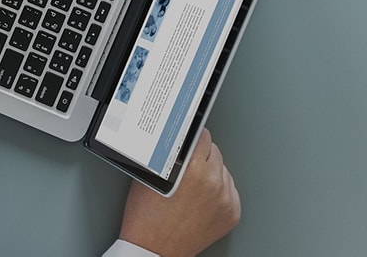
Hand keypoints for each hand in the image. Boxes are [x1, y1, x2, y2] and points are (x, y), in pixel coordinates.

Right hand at [118, 128, 240, 256]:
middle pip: (214, 150)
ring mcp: (225, 199)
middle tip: (185, 163)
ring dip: (210, 170)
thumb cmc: (146, 215)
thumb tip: (178, 137)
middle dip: (199, 153)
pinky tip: (201, 195)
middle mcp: (212, 182)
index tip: (189, 135)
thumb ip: (166, 153)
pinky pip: (229, 189)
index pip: (202, 135)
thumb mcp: (150, 175)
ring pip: (223, 169)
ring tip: (191, 182)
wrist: (155, 248)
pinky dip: (218, 189)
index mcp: (192, 169)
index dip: (192, 134)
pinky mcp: (232, 213)